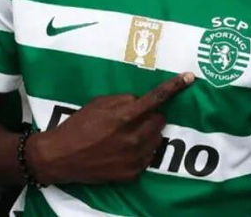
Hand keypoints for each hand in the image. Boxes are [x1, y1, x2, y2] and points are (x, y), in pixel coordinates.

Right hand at [27, 72, 194, 184]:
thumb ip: (123, 100)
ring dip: (148, 133)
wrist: (60, 157)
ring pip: (157, 138)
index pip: (155, 99)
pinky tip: (124, 149)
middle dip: (151, 116)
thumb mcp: (98, 103)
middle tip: (134, 118)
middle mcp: (132, 138)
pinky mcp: (131, 173)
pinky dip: (141, 150)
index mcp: (124, 117)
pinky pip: (148, 156)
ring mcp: (133, 158)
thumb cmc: (78, 125)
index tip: (189, 77)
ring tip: (128, 134)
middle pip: (160, 120)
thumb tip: (140, 102)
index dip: (174, 86)